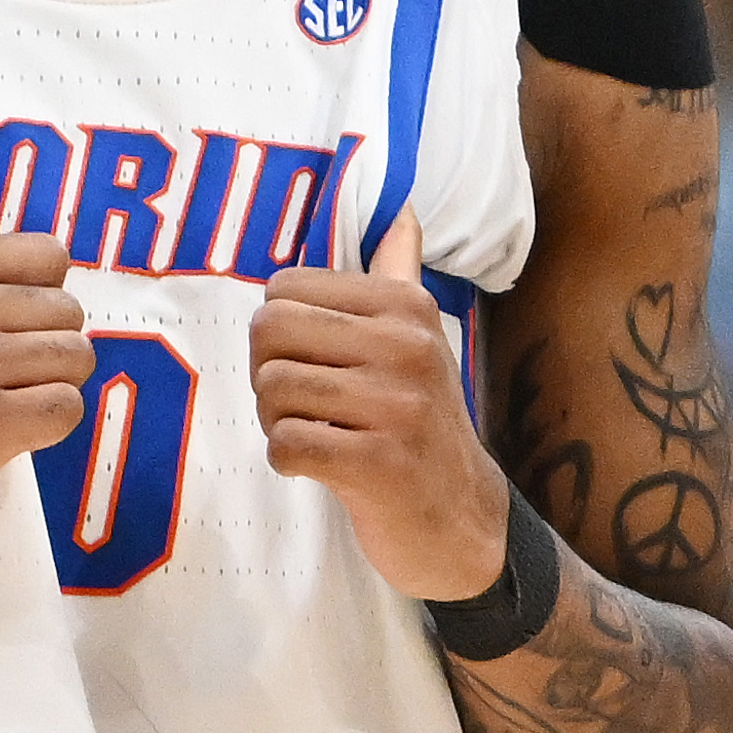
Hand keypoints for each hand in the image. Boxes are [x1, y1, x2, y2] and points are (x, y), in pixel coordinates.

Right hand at [0, 195, 90, 579]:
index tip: (13, 326)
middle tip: (10, 378)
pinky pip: (66, 408)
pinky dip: (52, 425)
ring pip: (76, 358)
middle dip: (52, 348)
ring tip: (14, 403)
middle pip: (69, 311)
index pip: (48, 255)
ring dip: (56, 386)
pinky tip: (16, 433)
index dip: (44, 294)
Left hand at [254, 206, 513, 602]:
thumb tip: (405, 211)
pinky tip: (320, 467)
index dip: (279, 333)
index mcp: (405, 306)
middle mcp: (406, 347)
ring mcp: (396, 407)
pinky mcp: (379, 466)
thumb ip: (400, 276)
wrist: (463, 521)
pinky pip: (286, 446)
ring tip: (317, 436)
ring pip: (271, 390)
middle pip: (268, 331)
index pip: (283, 288)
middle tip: (304, 405)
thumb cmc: (422, 424)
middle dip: (268, 374)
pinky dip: (289, 462)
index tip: (315, 365)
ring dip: (277, 422)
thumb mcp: (420, 341)